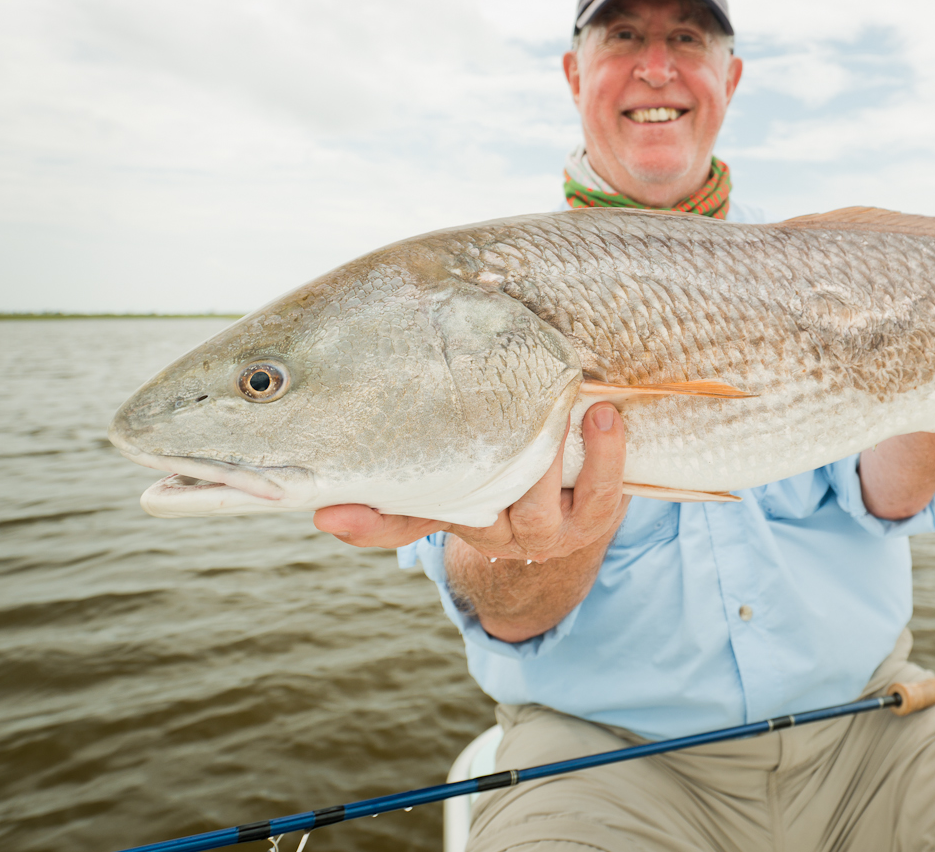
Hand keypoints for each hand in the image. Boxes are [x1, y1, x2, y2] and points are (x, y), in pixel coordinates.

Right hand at [313, 402, 630, 560]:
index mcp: (459, 514)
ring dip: (555, 456)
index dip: (365, 523)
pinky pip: (601, 493)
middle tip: (500, 414)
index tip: (328, 511)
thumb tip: (368, 414)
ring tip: (570, 403)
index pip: (401, 523)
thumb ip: (431, 447)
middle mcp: (497, 530)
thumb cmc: (517, 467)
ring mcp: (547, 530)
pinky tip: (605, 414)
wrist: (585, 507)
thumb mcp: (472, 464)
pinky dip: (606, 454)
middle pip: (480, 508)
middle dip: (491, 465)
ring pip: (540, 505)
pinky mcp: (595, 518)